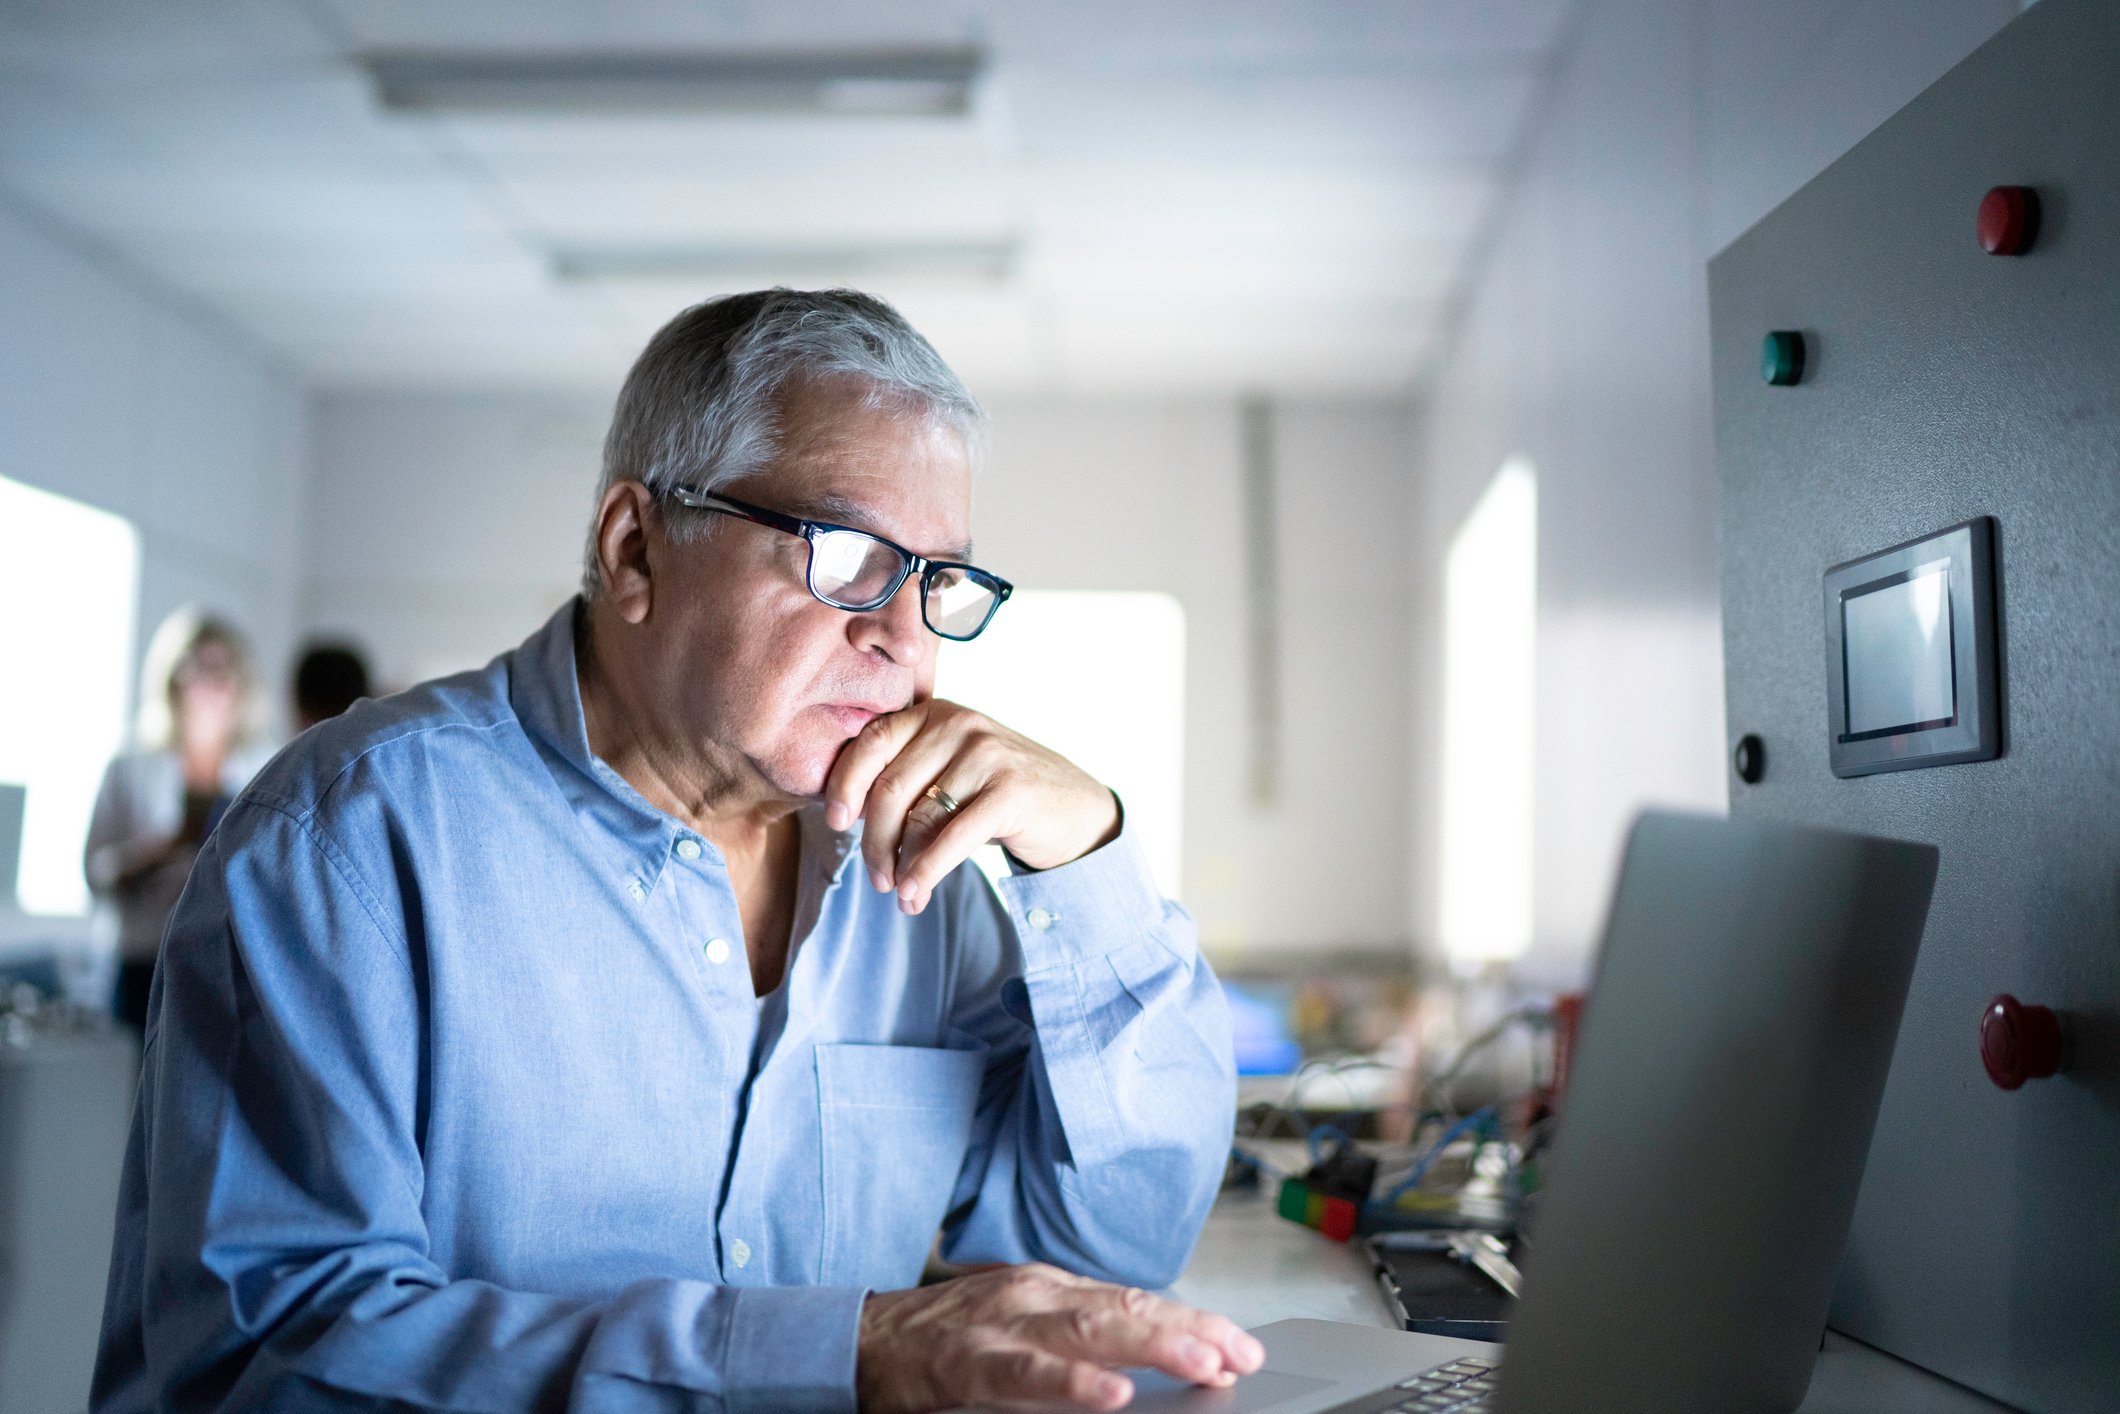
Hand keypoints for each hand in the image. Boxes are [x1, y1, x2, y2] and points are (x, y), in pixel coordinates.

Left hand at [824, 699, 1120, 914]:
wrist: (1075, 809)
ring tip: (901, 894)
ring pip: (917, 817)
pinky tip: (916, 895)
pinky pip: (950, 838)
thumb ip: (907, 774)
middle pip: (889, 788)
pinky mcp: (1009, 790)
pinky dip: (927, 871)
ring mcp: (986, 754)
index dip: (844, 785)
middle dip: (873, 841)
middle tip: (876, 879)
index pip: (870, 742)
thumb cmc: (999, 795)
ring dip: (900, 865)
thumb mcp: (950, 770)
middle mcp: (958, 723)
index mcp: (934, 713)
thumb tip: (841, 813)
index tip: (835, 824)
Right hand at [856, 1263, 1265, 1412]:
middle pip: (1125, 1307)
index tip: (1241, 1346)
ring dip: (1149, 1346)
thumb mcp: (1020, 1323)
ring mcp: (1001, 1324)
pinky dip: (1070, 1383)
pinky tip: (1109, 1396)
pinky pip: (1025, 1374)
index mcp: (1051, 1288)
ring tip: (1199, 1363)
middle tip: (1240, 1353)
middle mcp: (1034, 1295)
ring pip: (1086, 1331)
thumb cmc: (945, 1338)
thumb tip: (1150, 1360)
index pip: (1137, 1299)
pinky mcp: (968, 1361)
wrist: (858, 1340)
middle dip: (1189, 1330)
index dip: (1192, 1322)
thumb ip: (1079, 1337)